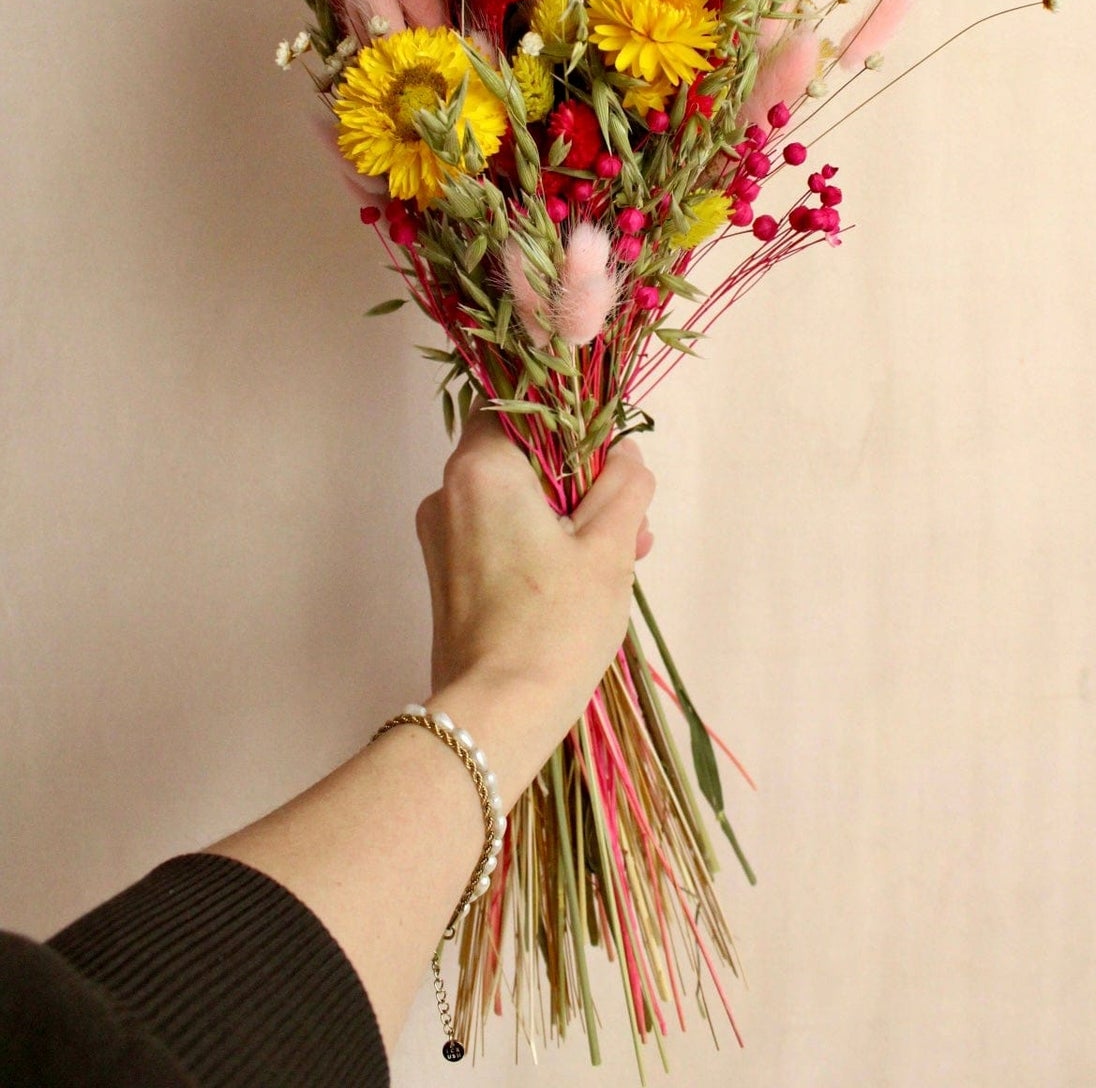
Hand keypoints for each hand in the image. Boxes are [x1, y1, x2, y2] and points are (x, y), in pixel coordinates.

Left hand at [415, 412, 654, 793]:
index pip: (519, 404)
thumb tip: (626, 452)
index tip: (607, 456)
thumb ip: (624, 485)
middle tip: (630, 522)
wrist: (495, 716)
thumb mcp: (610, 547)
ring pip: (514, 499)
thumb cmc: (554, 625)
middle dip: (580, 481)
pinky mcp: (447, 575)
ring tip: (620, 559)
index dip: (570, 420)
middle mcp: (447, 492)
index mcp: (481, 468)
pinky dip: (539, 544)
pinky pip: (498, 535)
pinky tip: (584, 580)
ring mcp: (441, 536)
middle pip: (522, 456)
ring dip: (567, 516)